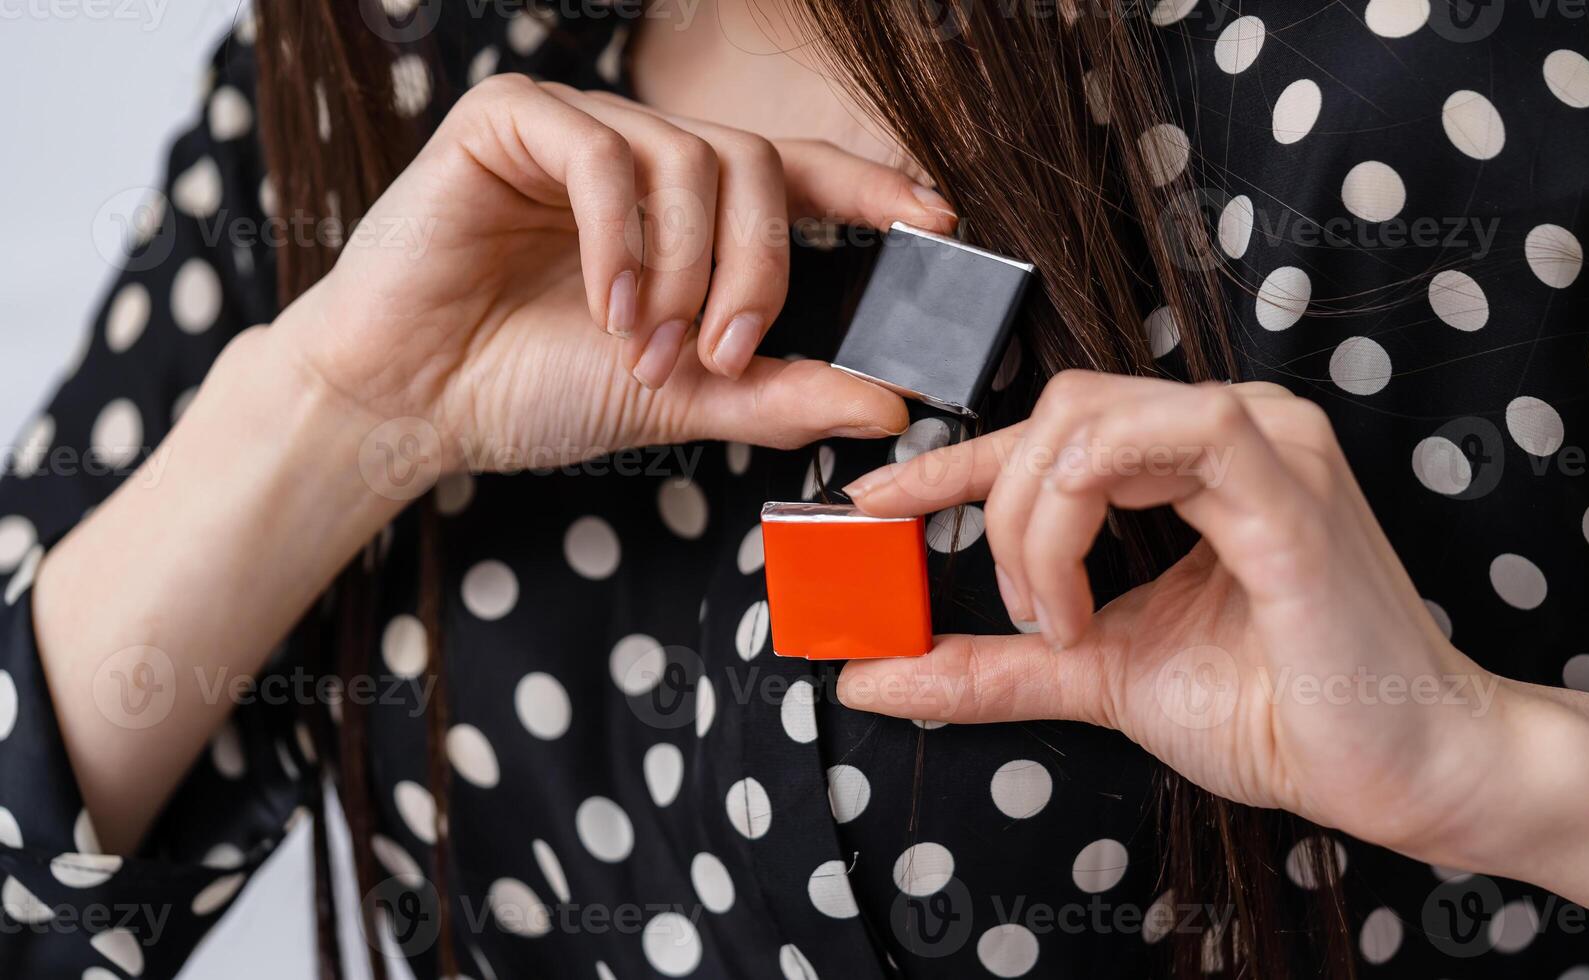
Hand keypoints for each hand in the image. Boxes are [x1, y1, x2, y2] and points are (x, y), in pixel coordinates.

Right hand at [275, 76, 956, 472]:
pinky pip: (599, 153)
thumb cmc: (535, 390)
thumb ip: (781, 393)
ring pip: (685, 158)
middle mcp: (639, 159)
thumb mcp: (682, 396)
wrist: (412, 400)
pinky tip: (600, 302)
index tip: (935, 217)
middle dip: (755, 270)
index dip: (868, 186)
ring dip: (680, 268)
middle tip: (718, 351)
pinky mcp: (510, 121)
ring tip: (642, 343)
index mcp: (683, 213)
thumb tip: (891, 406)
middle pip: (751, 166)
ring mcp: (576, 132)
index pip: (793, 173)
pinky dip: (617, 237)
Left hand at [840, 373, 1512, 867]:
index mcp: (1196, 457)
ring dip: (1034, 523)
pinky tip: (1087, 604)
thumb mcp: (1101, 675)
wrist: (1394, 769)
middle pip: (1057, 411)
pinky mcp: (1290, 490)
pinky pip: (1156, 443)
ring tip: (1058, 616)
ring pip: (1087, 420)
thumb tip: (874, 672)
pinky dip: (1079, 519)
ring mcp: (1269, 446)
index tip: (878, 503)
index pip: (1051, 428)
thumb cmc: (1274, 708)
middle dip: (996, 506)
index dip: (953, 462)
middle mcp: (1233, 429)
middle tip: (1025, 611)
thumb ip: (993, 665)